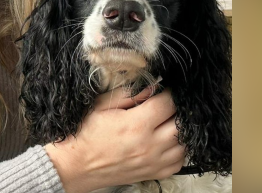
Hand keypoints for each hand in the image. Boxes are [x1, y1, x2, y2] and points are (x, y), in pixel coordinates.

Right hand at [44, 88, 185, 192]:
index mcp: (136, 125)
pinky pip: (180, 161)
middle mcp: (149, 145)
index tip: (163, 90)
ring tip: (165, 122)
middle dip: (176, 110)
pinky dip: (177, 149)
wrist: (76, 165)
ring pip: (185, 142)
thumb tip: (151, 86)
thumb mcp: (101, 106)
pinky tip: (166, 141)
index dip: (168, 93)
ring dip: (179, 130)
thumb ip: (129, 94)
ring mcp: (154, 162)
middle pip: (182, 123)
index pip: (168, 103)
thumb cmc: (86, 135)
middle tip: (165, 105)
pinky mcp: (154, 174)